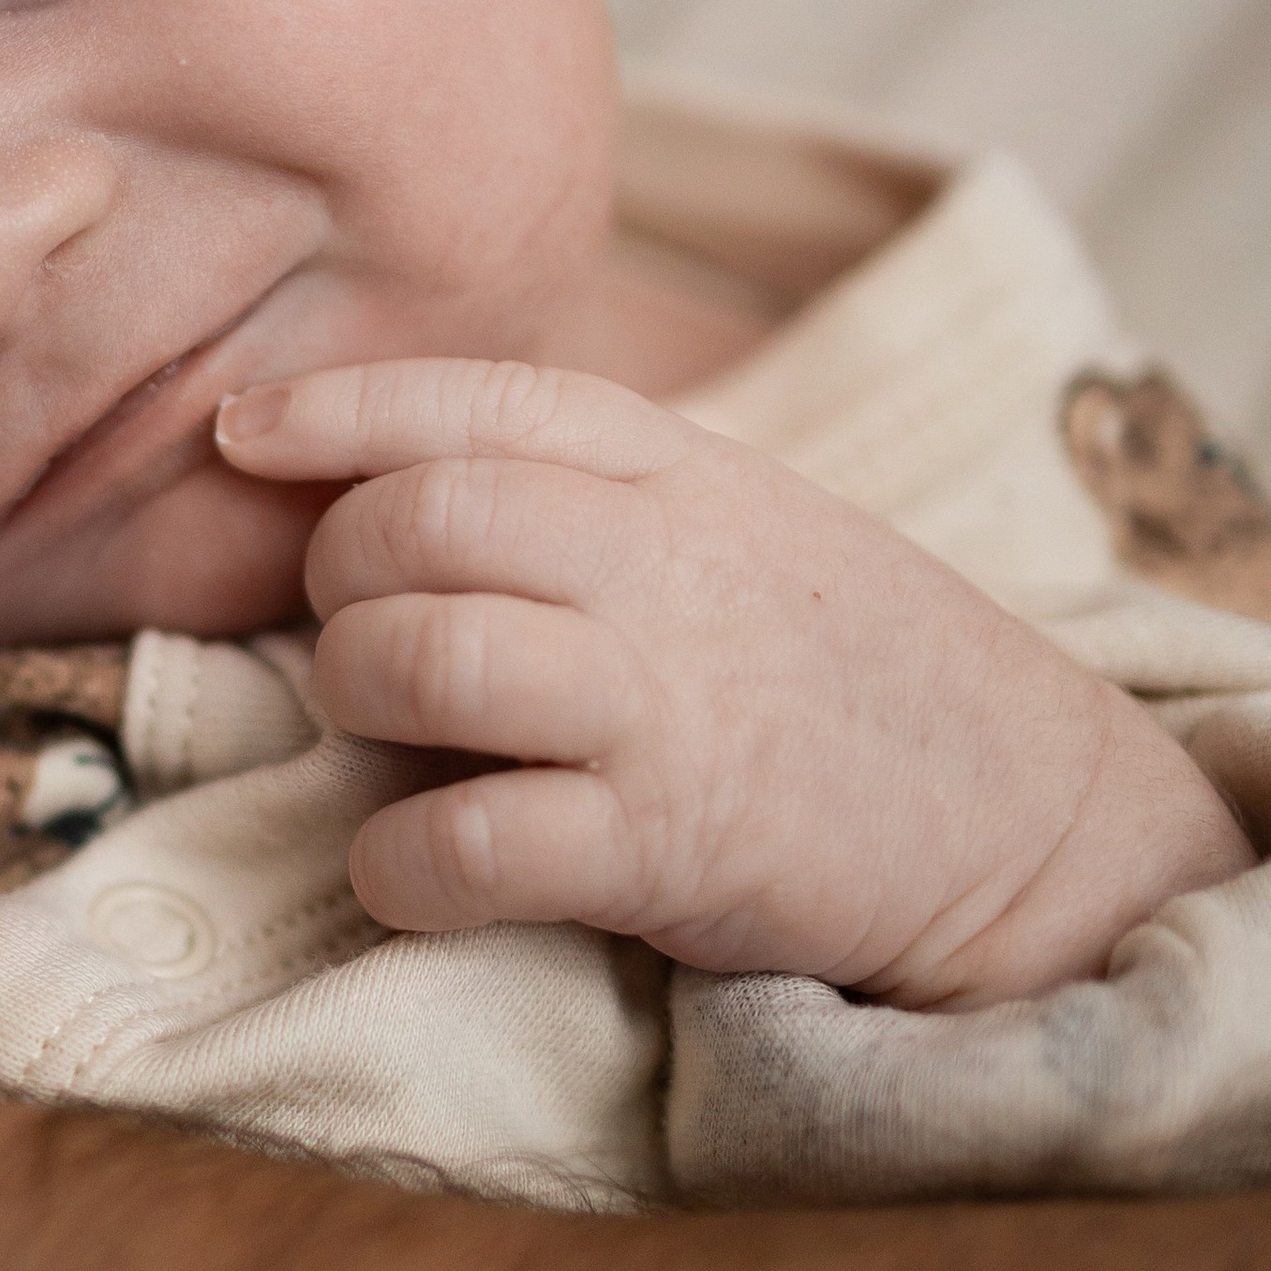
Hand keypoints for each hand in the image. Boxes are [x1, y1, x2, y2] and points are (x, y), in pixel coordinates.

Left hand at [218, 360, 1253, 1005]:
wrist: (1028, 815)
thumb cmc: (846, 668)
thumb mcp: (742, 519)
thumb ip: (589, 488)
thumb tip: (387, 488)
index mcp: (680, 471)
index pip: (476, 400)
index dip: (335, 409)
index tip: (243, 434)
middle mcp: (663, 568)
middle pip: (412, 524)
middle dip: (338, 583)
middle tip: (360, 638)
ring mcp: (662, 708)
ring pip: (418, 662)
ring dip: (355, 708)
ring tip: (384, 747)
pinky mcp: (665, 848)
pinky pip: (463, 843)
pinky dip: (396, 864)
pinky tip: (412, 870)